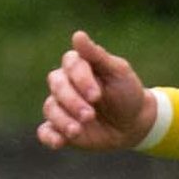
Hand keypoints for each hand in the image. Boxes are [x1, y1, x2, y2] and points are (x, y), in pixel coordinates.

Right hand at [38, 30, 157, 150]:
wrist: (133, 123)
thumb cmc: (126, 92)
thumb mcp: (118, 72)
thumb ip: (97, 56)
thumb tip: (78, 35)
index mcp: (79, 65)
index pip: (71, 65)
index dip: (81, 80)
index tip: (97, 95)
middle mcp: (65, 84)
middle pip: (57, 86)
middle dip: (73, 101)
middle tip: (90, 115)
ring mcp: (61, 107)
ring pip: (50, 108)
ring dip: (63, 120)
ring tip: (78, 130)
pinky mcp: (60, 129)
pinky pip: (45, 131)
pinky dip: (49, 137)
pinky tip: (58, 142)